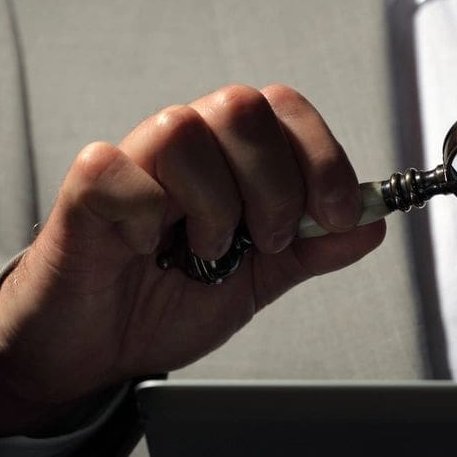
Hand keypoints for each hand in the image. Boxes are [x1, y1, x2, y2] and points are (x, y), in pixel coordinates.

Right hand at [0, 84, 385, 434]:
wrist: (101, 350)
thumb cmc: (168, 300)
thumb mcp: (263, 279)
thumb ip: (314, 247)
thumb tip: (372, 221)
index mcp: (231, 156)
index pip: (286, 108)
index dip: (321, 157)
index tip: (333, 214)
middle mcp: (185, 145)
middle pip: (241, 106)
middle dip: (274, 184)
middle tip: (264, 240)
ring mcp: (133, 161)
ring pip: (183, 129)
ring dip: (213, 204)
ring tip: (204, 250)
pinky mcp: (83, 189)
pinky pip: (120, 171)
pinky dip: (146, 217)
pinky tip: (146, 247)